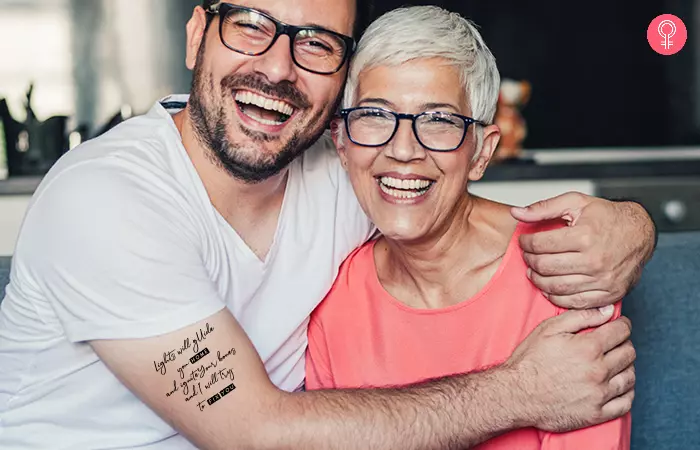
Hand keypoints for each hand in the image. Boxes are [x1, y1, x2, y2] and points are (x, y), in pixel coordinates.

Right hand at [505, 306, 635, 431]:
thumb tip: (607, 310)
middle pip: (629, 353)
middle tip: (614, 344)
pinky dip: (626, 393)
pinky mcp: (597, 413)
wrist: (516, 394)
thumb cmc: (529, 360)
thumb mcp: (549, 329)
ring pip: (630, 377)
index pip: (622, 332)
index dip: (622, 325)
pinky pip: (626, 403)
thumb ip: (581, 316)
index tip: (618, 326)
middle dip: (624, 344)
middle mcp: (598, 371)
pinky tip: (617, 386)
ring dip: (626, 367)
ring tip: (615, 364)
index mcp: (589, 348)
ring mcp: (599, 394)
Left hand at [511, 192, 655, 308]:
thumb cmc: (608, 217)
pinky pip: (574, 303)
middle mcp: (594, 260)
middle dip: (530, 261)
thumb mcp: (576, 203)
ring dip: (539, 280)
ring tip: (535, 270)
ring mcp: (602, 280)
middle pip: (545, 267)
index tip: (524, 241)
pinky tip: (550, 287)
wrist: (640, 234)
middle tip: (528, 256)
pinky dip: (556, 297)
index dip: (525, 243)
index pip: (540, 245)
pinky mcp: (609, 294)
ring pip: (556, 288)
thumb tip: (517, 213)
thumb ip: (544, 208)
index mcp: (584, 236)